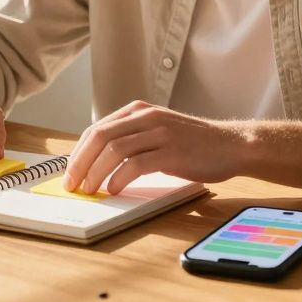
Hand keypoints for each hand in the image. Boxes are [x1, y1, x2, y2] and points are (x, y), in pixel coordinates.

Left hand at [63, 101, 244, 194]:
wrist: (231, 145)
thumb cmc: (193, 144)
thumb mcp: (157, 131)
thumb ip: (132, 138)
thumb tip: (99, 162)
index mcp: (138, 111)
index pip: (97, 129)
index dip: (78, 152)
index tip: (69, 173)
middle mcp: (146, 117)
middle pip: (100, 137)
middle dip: (80, 162)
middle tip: (72, 184)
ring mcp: (159, 132)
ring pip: (114, 149)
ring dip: (96, 173)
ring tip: (90, 190)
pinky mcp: (172, 150)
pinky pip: (136, 163)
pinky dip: (120, 177)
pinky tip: (114, 189)